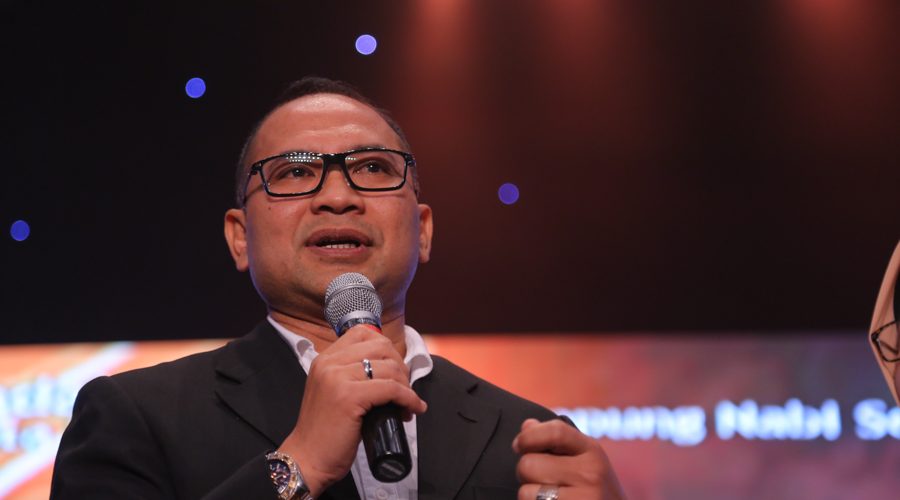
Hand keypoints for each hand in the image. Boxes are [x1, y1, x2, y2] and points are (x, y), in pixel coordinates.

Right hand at [277, 325, 427, 495]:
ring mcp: (337, 378)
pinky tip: (411, 410)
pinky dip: (408, 398)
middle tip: (403, 390)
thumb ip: (351, 375)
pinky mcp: (348, 397)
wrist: (307, 459)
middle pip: (381, 347)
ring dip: (407, 387)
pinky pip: (391, 389)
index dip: (387, 350)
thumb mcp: (332, 392)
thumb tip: (391, 370)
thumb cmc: (325, 433)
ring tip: (406, 405)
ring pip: (390, 367)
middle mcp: (329, 363)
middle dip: (401, 367)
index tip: (395, 371)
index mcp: (325, 359)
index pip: (364, 333)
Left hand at [513, 418, 624, 499]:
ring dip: (530, 496)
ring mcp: (583, 499)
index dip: (528, 437)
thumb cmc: (596, 492)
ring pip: (526, 492)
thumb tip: (528, 426)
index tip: (519, 445)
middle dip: (526, 474)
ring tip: (548, 499)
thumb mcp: (585, 461)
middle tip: (540, 482)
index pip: (554, 432)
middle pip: (529, 464)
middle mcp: (590, 474)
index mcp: (592, 452)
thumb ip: (555, 441)